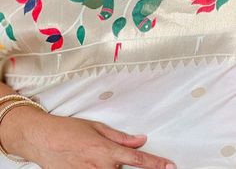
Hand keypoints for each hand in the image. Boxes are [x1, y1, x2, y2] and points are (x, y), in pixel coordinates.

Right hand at [23, 113, 175, 168]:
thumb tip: (140, 140)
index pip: (138, 161)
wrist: (42, 140)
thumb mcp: (96, 127)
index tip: (170, 166)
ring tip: (91, 155)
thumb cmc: (67, 130)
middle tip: (107, 153)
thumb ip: (121, 137)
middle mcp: (100, 167)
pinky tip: (89, 161)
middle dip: (125, 165)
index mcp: (106, 151)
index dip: (156, 164)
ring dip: (111, 168)